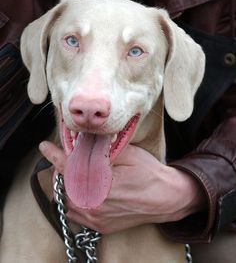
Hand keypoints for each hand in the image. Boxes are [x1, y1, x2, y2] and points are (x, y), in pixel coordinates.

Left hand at [39, 141, 205, 233]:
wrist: (166, 199)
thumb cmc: (150, 174)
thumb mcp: (128, 154)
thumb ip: (102, 149)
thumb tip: (84, 141)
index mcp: (103, 184)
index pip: (71, 167)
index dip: (55, 155)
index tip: (45, 147)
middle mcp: (96, 205)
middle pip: (65, 185)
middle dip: (62, 169)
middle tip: (67, 158)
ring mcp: (97, 219)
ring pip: (67, 201)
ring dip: (67, 185)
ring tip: (75, 173)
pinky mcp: (101, 226)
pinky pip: (76, 214)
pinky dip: (73, 200)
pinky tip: (82, 190)